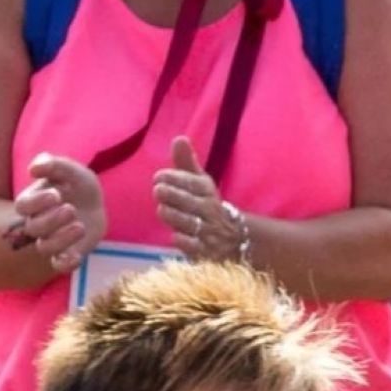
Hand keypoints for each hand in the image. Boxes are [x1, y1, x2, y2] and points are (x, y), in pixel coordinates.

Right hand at [10, 153, 106, 272]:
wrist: (94, 205)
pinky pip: (60, 265)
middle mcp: (38, 224)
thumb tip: (33, 168)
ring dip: (61, 239)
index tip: (56, 194)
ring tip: (80, 226)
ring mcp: (51, 240)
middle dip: (51, 220)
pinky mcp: (66, 254)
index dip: (37, 202)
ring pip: (45, 247)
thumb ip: (53, 164)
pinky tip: (77, 256)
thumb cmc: (76, 185)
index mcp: (33, 202)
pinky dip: (66, 263)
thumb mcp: (70, 170)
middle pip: (34, 228)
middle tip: (70, 209)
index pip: (24, 206)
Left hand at [154, 138, 246, 259]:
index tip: (158, 176)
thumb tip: (178, 138)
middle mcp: (209, 210)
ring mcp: (208, 232)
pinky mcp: (204, 252)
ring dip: (176, 217)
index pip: (194, 183)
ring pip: (192, 224)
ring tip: (161, 209)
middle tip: (157, 190)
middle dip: (175, 196)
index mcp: (207, 191)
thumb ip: (186, 163)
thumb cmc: (205, 205)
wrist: (233, 238)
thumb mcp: (199, 183)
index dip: (177, 179)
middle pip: (192, 203)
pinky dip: (186, 242)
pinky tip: (174, 236)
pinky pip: (196, 247)